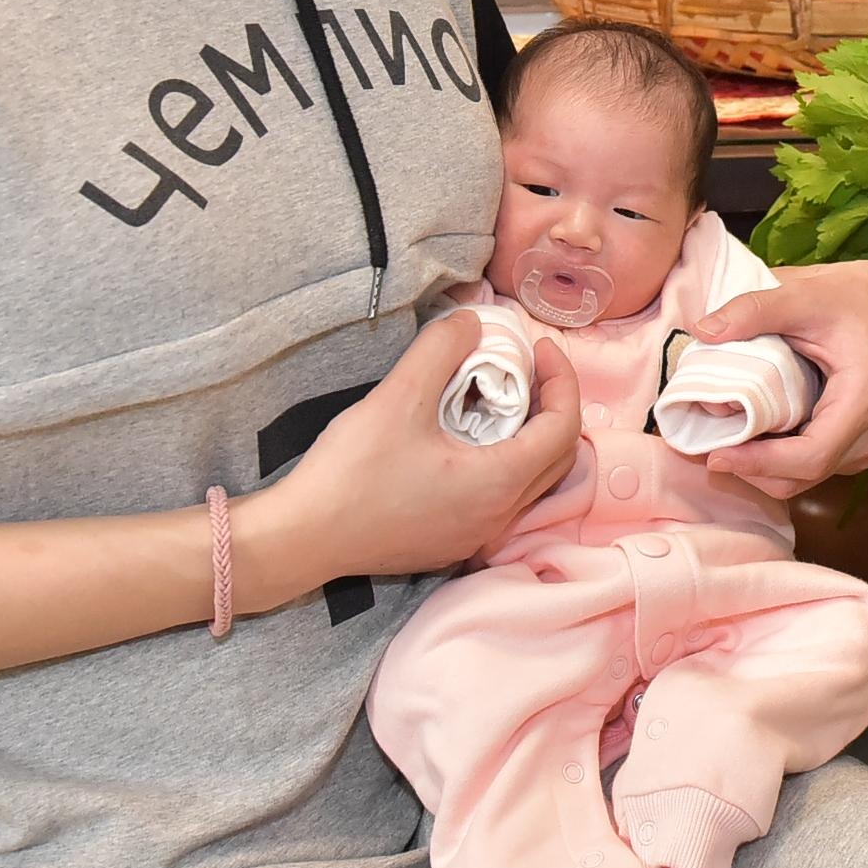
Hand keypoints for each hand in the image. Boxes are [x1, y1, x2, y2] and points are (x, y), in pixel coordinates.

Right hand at [240, 315, 579, 603]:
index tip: (539, 347)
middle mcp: (498, 518)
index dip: (563, 380)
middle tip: (529, 369)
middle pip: (558, 458)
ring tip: (499, 397)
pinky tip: (467, 437)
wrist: (302, 538)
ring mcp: (474, 536)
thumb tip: (472, 323)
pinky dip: (503, 462)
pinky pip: (500, 499)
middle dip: (554, 407)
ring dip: (528, 436)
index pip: (564, 427)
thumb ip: (442, 348)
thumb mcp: (399, 396)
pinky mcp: (451, 543)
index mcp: (498, 484)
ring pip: (530, 481)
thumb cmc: (351, 472)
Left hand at [691, 258, 867, 497]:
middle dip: (749, 469)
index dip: (760, 464)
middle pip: (801, 476)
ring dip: (759, 467)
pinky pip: (808, 468)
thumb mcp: (802, 293)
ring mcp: (864, 445)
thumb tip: (703, 331)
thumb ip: (753, 310)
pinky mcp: (853, 446)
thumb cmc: (850, 298)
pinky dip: (773, 460)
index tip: (716, 455)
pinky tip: (748, 435)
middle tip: (704, 444)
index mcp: (863, 399)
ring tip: (721, 438)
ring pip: (802, 478)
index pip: (811, 456)